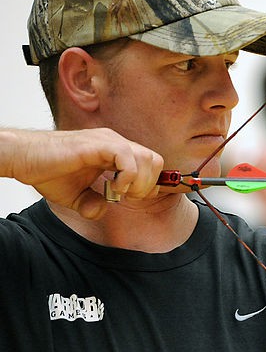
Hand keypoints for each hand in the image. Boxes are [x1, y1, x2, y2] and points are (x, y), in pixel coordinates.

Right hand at [1, 128, 162, 218]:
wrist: (24, 159)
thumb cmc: (47, 172)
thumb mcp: (75, 195)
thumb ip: (91, 203)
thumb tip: (101, 211)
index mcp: (115, 151)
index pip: (151, 163)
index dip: (150, 184)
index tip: (133, 198)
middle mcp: (115, 142)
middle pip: (155, 160)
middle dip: (148, 185)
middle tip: (127, 197)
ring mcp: (108, 140)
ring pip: (147, 158)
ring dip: (139, 182)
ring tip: (120, 192)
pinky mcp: (97, 144)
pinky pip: (127, 157)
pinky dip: (127, 176)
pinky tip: (113, 187)